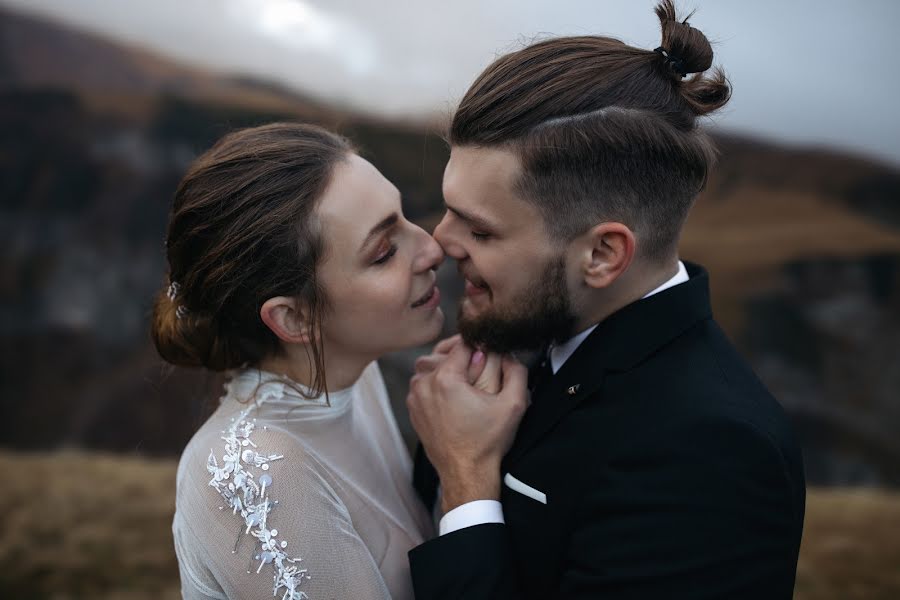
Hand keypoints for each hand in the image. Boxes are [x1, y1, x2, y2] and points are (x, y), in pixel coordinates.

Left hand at [407, 341, 527, 512]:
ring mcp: (416, 398)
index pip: (462, 345)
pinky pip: (422, 384)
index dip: (478, 345)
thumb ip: (516, 371)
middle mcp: (425, 385)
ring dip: (445, 367)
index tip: (488, 352)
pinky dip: (435, 383)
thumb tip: (507, 352)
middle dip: (460, 354)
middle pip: (440, 353)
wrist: (466, 474)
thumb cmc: (487, 442)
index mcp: (446, 379)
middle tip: (478, 361)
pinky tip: (454, 394)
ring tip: (465, 377)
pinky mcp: (414, 409)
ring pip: (428, 367)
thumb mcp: (514, 404)